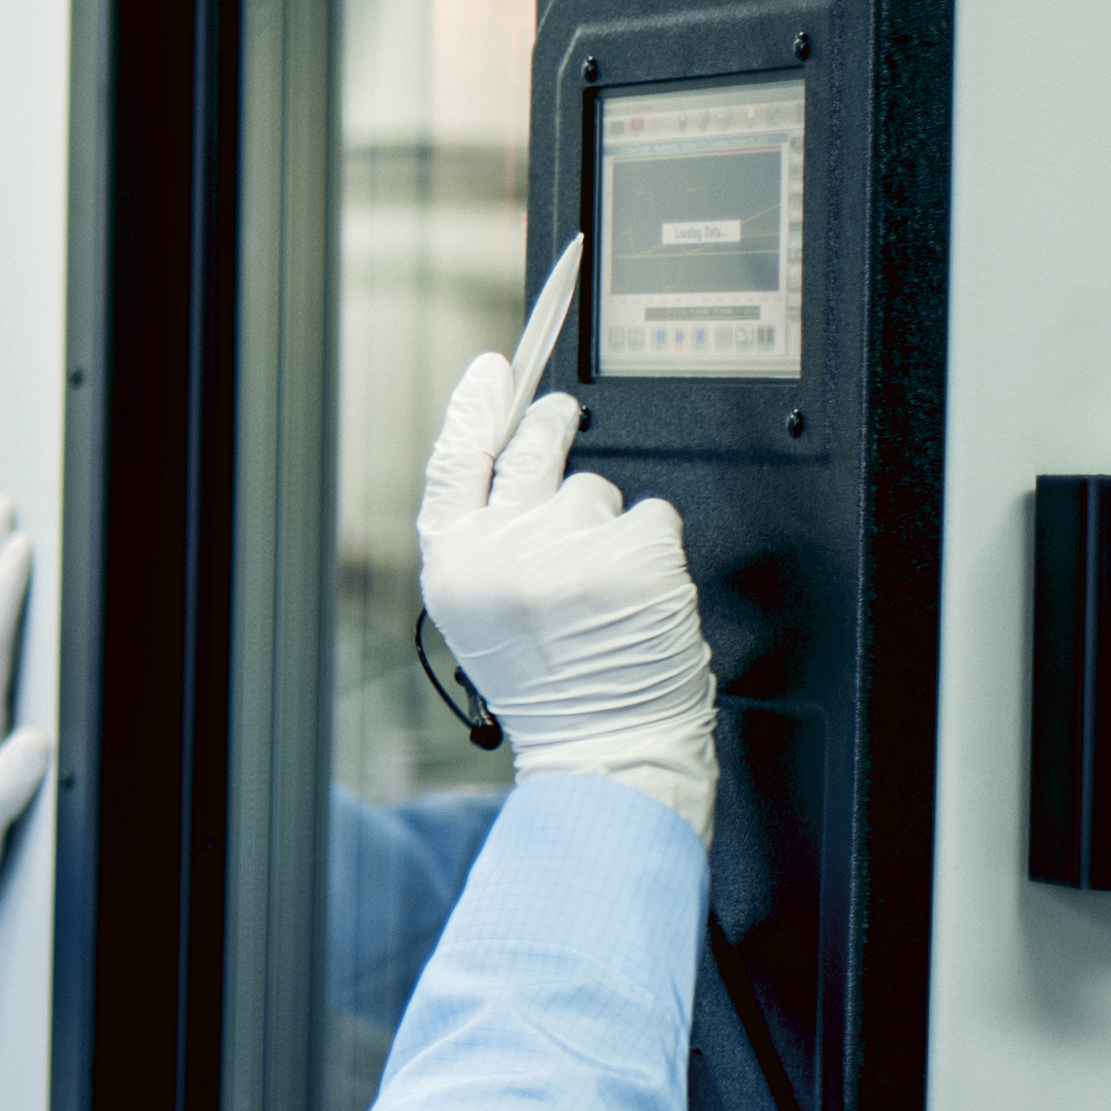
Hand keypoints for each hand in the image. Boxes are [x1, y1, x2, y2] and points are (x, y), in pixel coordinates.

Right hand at [419, 243, 715, 839]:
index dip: (473, 407)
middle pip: (535, 449)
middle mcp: (505, 552)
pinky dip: (655, 549)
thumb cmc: (551, 684)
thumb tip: (509, 461)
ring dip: (612, 526)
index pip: (456, 462)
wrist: (606, 742)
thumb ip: (486, 537)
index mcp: (456, 566)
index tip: (492, 369)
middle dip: (556, 425)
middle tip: (566, 422)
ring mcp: (570, 550)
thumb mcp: (481, 612)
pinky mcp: (634, 555)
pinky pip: (653, 516)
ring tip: (606, 588)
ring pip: (601, 491)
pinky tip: (640, 594)